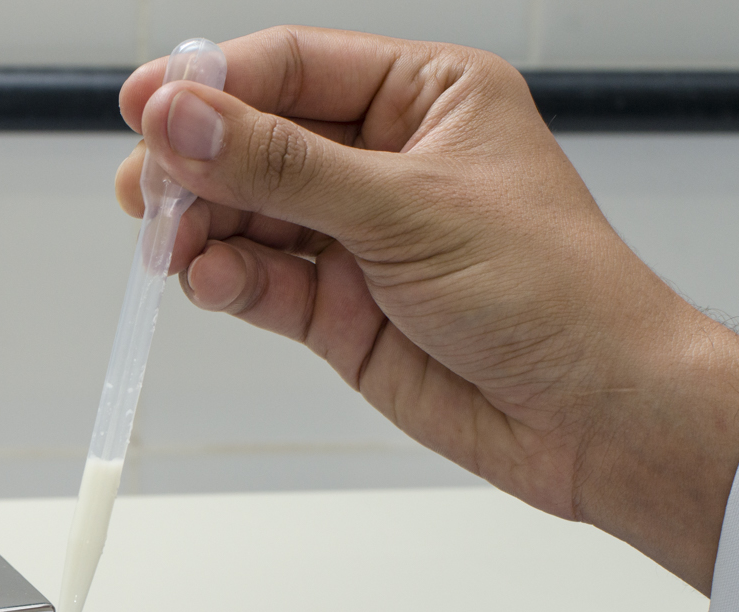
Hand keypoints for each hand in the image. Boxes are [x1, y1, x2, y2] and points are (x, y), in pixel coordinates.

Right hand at [115, 27, 738, 592]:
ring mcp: (358, 237)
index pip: (295, 67)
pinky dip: (228, 281)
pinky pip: (260, 281)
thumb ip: (284, 167)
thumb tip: (185, 121)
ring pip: (247, 214)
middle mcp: (386, 160)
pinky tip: (216, 282)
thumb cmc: (553, 292)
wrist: (593, 416)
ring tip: (173, 249)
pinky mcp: (339, 311)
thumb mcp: (408, 209)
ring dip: (203, 229)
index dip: (213, 83)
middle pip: (256, 141)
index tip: (145, 107)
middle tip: (146, 191)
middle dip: (197, 164)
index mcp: (426, 96)